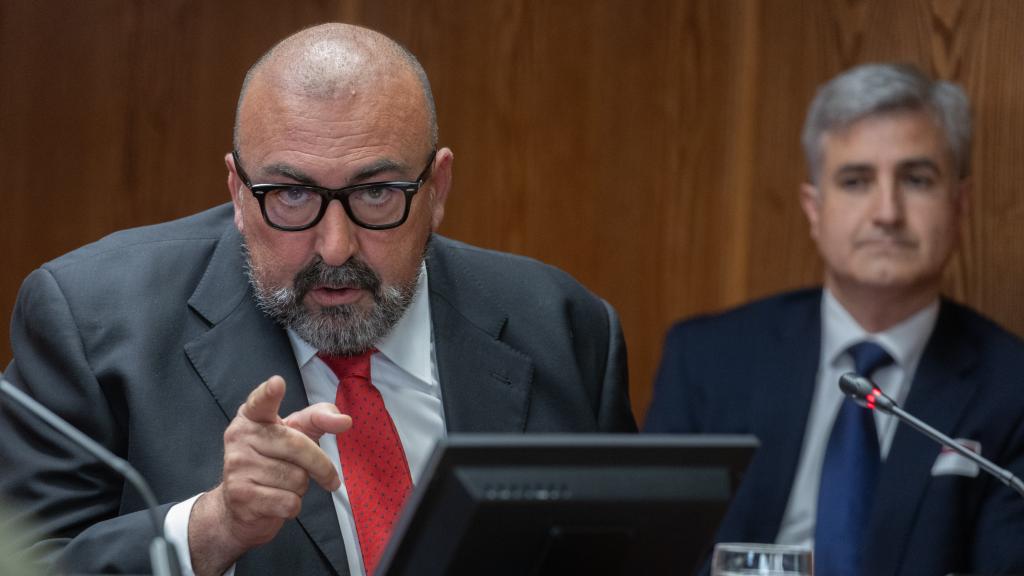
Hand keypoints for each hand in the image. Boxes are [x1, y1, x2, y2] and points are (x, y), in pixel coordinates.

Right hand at [188, 376, 350, 574]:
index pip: (261, 402)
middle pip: (297, 446)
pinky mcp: (241, 496)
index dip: (269, 393)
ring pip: (296, 478)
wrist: (240, 507)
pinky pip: (288, 501)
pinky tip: (277, 502)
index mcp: (252, 416)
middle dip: (321, 466)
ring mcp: (236, 466)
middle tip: (330, 479)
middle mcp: (239, 437)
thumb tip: (345, 420)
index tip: (278, 382)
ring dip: (301, 487)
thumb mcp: (297, 434)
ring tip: (284, 485)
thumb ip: (320, 419)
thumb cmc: (275, 461)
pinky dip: (293, 506)